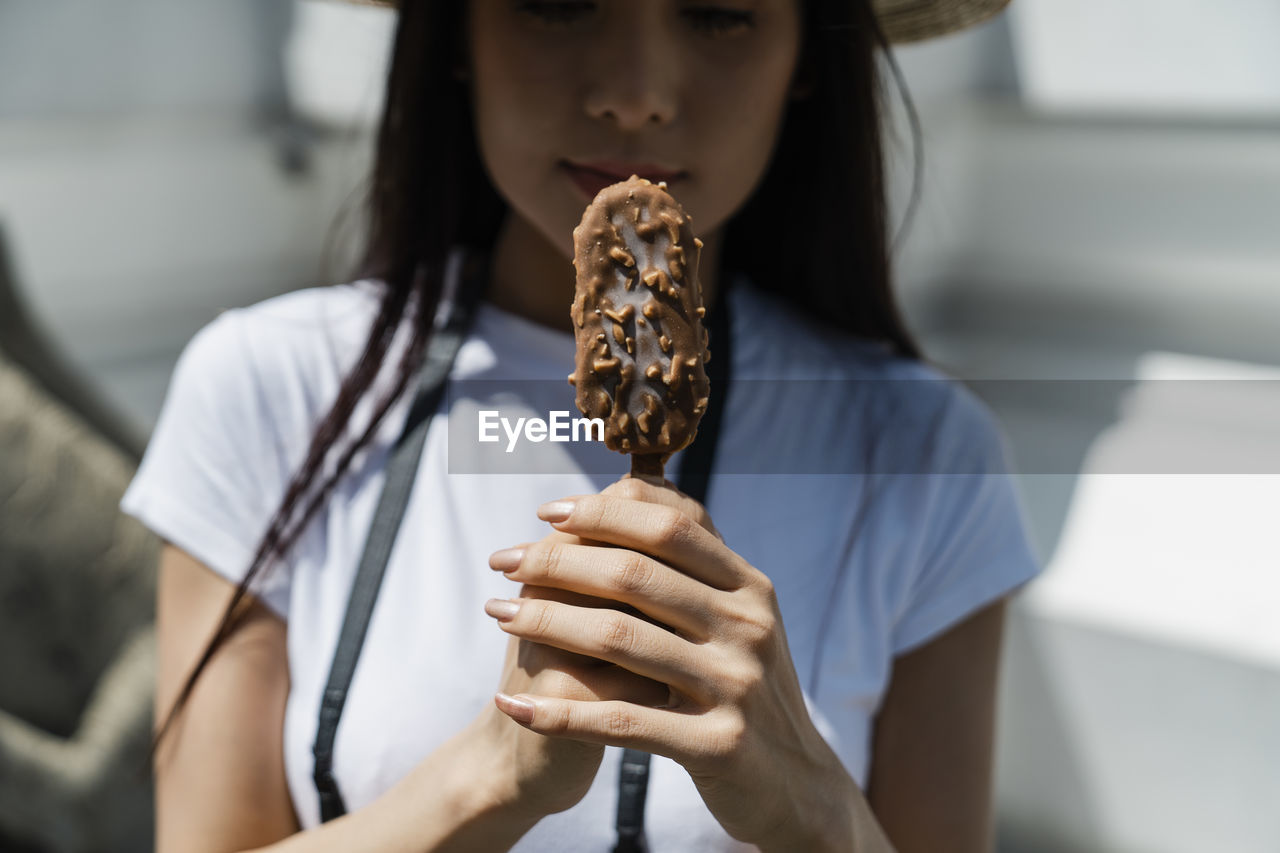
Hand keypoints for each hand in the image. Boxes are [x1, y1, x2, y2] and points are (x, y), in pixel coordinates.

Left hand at [484, 478, 855, 847]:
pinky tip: (514, 705)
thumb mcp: (735, 617)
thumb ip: (690, 563)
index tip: (544, 512)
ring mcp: (737, 686)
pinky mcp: (719, 746)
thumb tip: (629, 484)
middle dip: (556, 560)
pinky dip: (559, 713)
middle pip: (636, 574)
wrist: (794, 785)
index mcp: (750, 587)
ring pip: (619, 638)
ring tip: (498, 615)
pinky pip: (620, 722)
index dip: (601, 513)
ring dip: (545, 622)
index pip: (669, 527)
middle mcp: (749, 628)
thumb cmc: (742, 688)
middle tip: (502, 560)